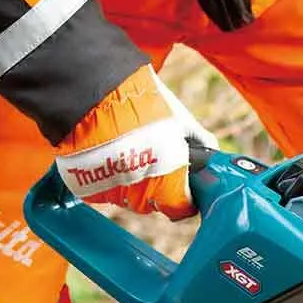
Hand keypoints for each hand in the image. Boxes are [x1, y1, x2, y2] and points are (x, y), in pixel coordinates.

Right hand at [56, 65, 217, 220]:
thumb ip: (200, 138)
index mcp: (171, 191)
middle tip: (153, 148)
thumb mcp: (180, 119)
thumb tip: (213, 149)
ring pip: (130, 193)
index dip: (187, 193)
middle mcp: (144, 202)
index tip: (184, 175)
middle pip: (157, 200)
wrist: (93, 94)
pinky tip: (108, 146)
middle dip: (158, 179)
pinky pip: (105, 185)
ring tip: (127, 142)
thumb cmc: (143, 107)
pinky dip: (109, 171)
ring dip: (132, 174)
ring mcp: (116, 196)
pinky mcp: (90, 188)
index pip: (184, 208)